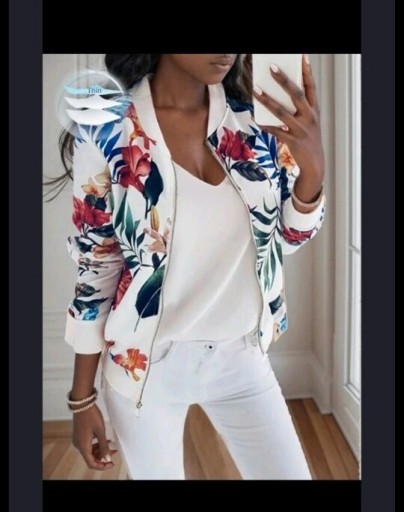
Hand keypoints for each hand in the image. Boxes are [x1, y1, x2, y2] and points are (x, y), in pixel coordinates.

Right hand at [72, 403, 116, 470]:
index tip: (111, 464)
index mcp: (83, 446)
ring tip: (111, 445)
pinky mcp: (79, 434)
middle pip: (90, 457)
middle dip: (102, 457)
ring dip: (100, 450)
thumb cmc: (91, 416)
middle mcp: (79, 445)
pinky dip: (96, 444)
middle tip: (114, 452)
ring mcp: (78, 439)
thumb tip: (107, 458)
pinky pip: (88, 444)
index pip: (91, 463)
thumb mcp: (100, 431)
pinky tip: (104, 440)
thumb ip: (104, 446)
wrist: (82, 403)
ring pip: (90, 450)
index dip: (102, 466)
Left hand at [253, 54, 324, 202]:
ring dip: (267, 100)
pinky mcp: (293, 141)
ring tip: (255, 89)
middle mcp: (310, 117)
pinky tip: (255, 119)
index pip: (311, 86)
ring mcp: (301, 129)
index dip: (306, 71)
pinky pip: (276, 131)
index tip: (301, 56)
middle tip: (271, 67)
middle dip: (284, 80)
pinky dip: (265, 125)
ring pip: (282, 111)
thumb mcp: (309, 121)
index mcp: (315, 109)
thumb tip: (278, 94)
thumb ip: (298, 108)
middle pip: (297, 94)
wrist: (315, 163)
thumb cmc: (308, 138)